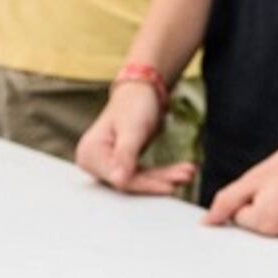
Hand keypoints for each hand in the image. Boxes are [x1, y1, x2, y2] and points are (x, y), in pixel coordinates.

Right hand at [75, 80, 192, 197]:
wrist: (139, 91)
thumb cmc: (133, 104)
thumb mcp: (131, 130)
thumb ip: (124, 156)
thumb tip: (118, 181)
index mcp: (90, 154)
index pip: (120, 180)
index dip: (146, 184)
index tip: (170, 186)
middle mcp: (94, 162)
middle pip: (131, 181)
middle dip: (160, 180)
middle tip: (186, 175)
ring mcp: (107, 164)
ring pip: (140, 179)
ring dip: (165, 177)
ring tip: (187, 172)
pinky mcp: (121, 165)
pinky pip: (143, 174)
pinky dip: (162, 173)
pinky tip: (179, 171)